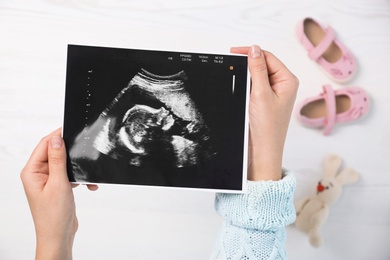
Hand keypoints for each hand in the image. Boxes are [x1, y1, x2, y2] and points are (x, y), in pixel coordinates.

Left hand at [20, 128, 97, 259]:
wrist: (59, 236)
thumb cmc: (53, 215)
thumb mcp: (58, 184)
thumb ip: (57, 160)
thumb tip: (56, 139)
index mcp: (32, 172)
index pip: (44, 145)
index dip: (57, 136)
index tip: (70, 129)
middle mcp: (38, 174)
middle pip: (54, 153)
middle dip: (70, 153)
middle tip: (83, 149)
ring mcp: (48, 181)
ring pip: (64, 163)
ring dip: (76, 168)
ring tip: (86, 175)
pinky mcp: (57, 187)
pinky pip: (69, 174)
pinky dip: (79, 177)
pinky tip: (87, 184)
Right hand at [231, 45, 298, 180]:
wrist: (262, 151)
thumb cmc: (267, 127)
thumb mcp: (260, 94)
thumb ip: (257, 70)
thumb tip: (254, 49)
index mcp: (288, 81)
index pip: (268, 57)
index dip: (251, 52)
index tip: (234, 52)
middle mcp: (283, 85)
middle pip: (263, 65)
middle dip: (248, 63)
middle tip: (231, 62)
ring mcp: (274, 94)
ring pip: (257, 76)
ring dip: (246, 75)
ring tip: (234, 76)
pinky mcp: (265, 102)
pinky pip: (255, 87)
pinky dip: (245, 84)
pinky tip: (239, 87)